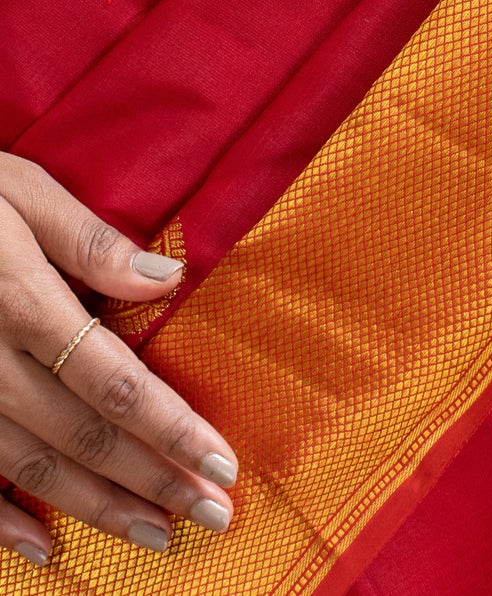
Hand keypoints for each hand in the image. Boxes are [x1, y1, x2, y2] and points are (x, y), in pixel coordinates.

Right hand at [0, 156, 235, 567]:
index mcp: (22, 301)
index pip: (113, 381)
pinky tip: (42, 549)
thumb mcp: (20, 191)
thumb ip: (89, 241)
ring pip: (30, 468)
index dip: (171, 428)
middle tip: (212, 513)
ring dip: (96, 509)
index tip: (222, 461)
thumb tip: (168, 279)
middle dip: (153, 480)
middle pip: (82, 436)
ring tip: (154, 534)